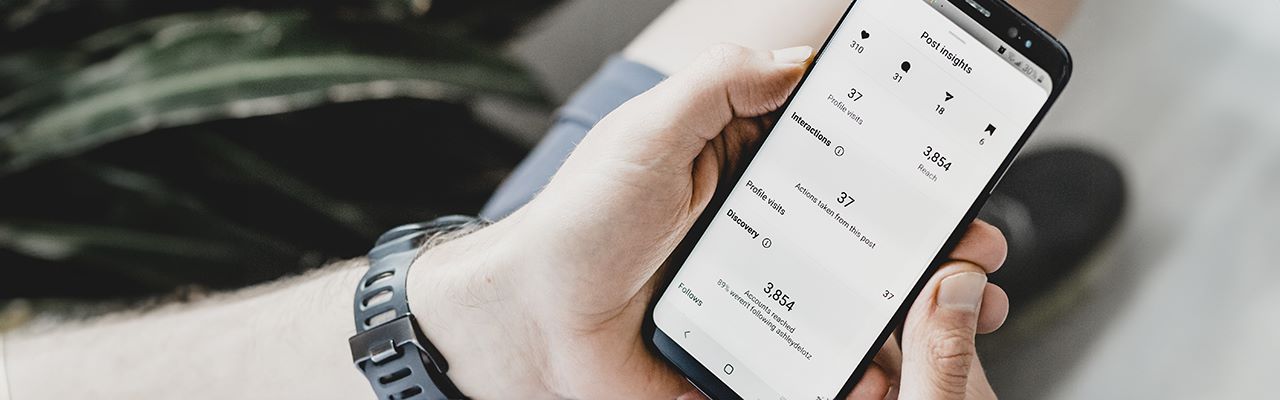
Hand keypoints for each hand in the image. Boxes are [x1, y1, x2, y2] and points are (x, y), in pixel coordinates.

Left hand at [409, 44, 1008, 398]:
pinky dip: (855, 375)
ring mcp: (760, 295)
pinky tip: (883, 378)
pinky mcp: (749, 351)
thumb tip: (798, 61)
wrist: (531, 325)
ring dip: (912, 312)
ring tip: (958, 317)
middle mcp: (762, 231)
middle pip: (865, 235)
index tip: (955, 171)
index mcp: (744, 170)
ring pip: (854, 303)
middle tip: (976, 250)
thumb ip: (719, 89)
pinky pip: (813, 364)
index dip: (899, 164)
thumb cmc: (578, 225)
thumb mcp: (648, 135)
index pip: (839, 158)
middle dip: (930, 243)